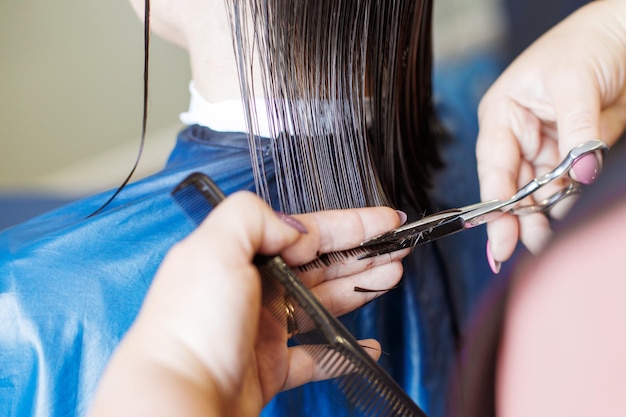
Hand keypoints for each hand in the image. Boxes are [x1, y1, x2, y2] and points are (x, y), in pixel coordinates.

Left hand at [88, 191, 406, 416]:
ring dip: (358, 290)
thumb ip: (255, 218)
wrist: (177, 397)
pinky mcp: (270, 368)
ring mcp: (263, 329)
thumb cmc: (189, 328)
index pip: (305, 231)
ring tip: (390, 278)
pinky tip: (366, 346)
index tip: (385, 221)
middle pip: (319, 265)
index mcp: (240, 256)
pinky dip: (343, 351)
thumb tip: (293, 227)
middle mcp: (252, 289)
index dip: (348, 224)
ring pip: (322, 303)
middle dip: (361, 254)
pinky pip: (316, 356)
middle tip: (398, 250)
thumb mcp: (215, 248)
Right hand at [476, 0, 625, 268]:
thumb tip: (580, 174)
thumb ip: (577, 132)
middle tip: (519, 249)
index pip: (495, 165)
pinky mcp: (573, 154)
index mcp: (503, 115)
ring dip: (540, 217)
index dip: (494, 202)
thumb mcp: (575, 83)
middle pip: (512, 186)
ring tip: (543, 241)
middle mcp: (520, 136)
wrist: (625, 31)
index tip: (498, 235)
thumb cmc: (586, 43)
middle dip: (515, 218)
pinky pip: (566, 185)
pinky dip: (565, 204)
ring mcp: (546, 147)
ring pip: (537, 192)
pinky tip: (561, 219)